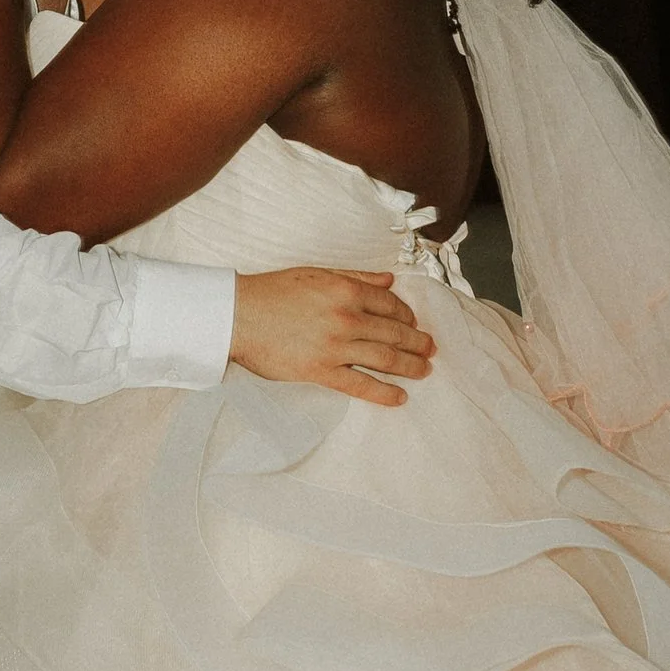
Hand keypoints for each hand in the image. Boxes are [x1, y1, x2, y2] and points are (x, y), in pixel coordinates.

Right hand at [229, 266, 436, 405]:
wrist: (239, 315)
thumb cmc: (274, 291)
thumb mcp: (318, 273)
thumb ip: (356, 277)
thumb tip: (389, 280)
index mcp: (346, 290)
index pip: (390, 304)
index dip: (408, 315)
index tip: (414, 322)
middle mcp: (346, 317)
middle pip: (394, 332)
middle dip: (418, 342)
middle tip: (431, 348)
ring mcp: (336, 346)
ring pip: (385, 358)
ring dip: (410, 366)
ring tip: (424, 371)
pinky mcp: (321, 371)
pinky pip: (361, 384)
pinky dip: (384, 392)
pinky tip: (400, 397)